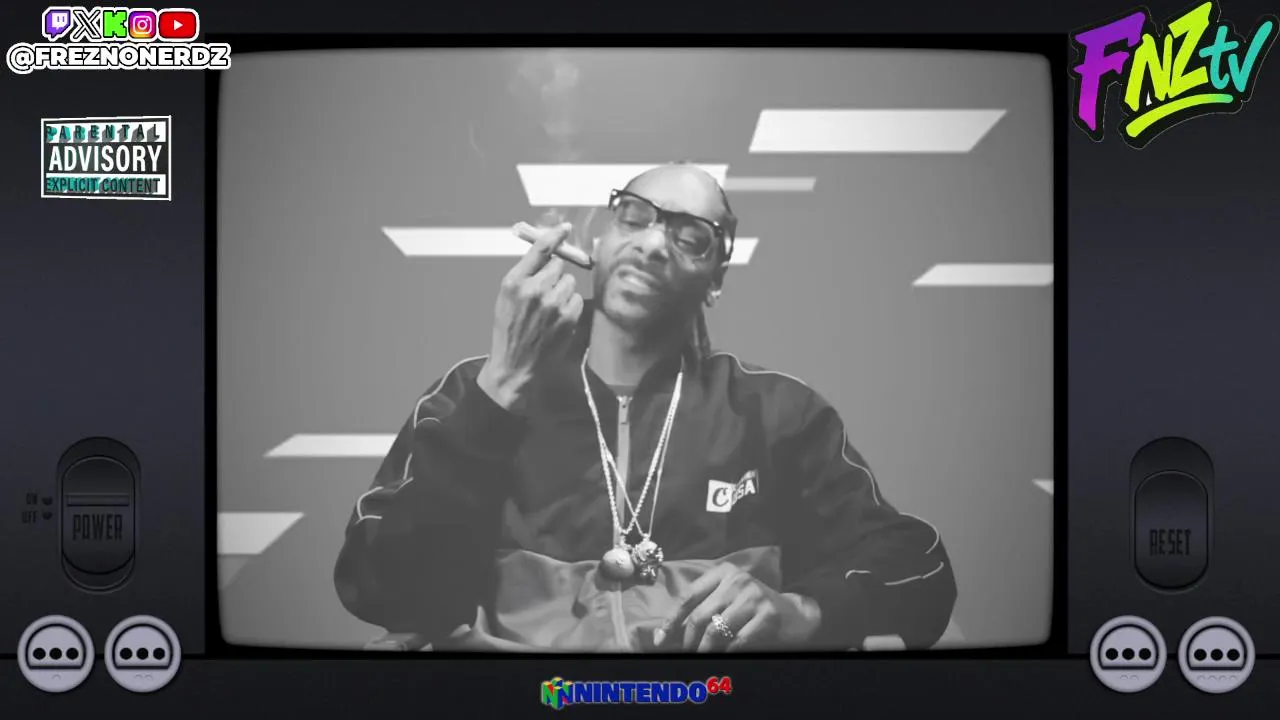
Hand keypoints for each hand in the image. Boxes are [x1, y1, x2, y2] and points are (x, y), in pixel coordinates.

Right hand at [476, 222, 584, 414]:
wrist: (514, 365)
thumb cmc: (509, 329)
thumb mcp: (506, 297)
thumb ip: (525, 273)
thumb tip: (548, 252)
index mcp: (514, 281)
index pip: (539, 249)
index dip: (554, 235)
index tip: (565, 227)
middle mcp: (534, 290)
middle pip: (558, 265)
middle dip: (554, 275)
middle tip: (544, 292)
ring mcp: (553, 304)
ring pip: (570, 282)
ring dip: (563, 291)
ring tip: (549, 309)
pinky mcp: (568, 318)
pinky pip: (577, 299)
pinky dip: (570, 307)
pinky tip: (557, 320)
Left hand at [654, 563, 820, 651]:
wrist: (793, 612)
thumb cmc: (752, 607)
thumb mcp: (728, 596)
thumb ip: (704, 606)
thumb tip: (668, 632)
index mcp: (723, 572)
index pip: (688, 596)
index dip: (671, 620)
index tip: (660, 639)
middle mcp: (737, 580)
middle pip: (699, 616)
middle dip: (687, 640)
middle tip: (685, 653)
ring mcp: (753, 597)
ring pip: (715, 631)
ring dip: (704, 650)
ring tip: (702, 656)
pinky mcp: (767, 615)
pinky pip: (737, 641)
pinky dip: (726, 652)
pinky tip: (723, 656)